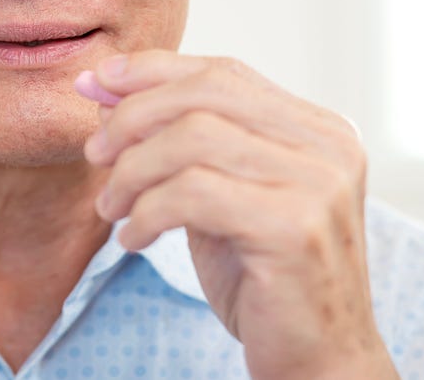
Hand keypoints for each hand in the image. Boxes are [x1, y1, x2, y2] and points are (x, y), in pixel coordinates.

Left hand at [79, 51, 397, 379]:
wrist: (319, 364)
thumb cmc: (262, 279)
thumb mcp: (214, 195)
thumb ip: (174, 141)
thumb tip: (103, 86)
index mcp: (319, 129)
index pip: (223, 73)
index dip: (152, 72)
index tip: (97, 83)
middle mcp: (329, 147)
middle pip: (205, 95)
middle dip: (132, 117)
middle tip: (94, 155)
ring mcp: (318, 185)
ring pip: (192, 139)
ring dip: (131, 172)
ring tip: (111, 207)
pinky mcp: (293, 228)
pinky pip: (191, 194)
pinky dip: (146, 212)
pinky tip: (134, 239)